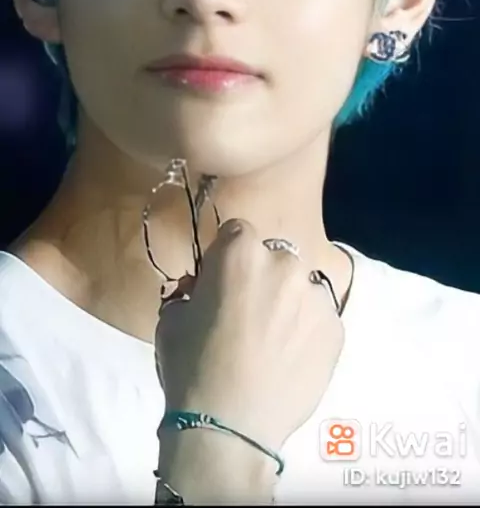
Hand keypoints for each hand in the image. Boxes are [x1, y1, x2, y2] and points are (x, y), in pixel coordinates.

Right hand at [155, 218, 343, 453]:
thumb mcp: (172, 318)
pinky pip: (319, 318)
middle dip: (261, 277)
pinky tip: (289, 359)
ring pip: (300, 287)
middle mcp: (284, 264)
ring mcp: (315, 296)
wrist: (227, 429)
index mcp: (240, 252)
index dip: (228, 257)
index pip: (238, 232)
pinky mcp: (336, 329)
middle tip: (247, 314)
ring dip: (288, 303)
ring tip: (271, 342)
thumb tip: (202, 288)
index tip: (222, 282)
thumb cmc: (190, 368)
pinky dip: (307, 331)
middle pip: (274, 258)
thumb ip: (191, 290)